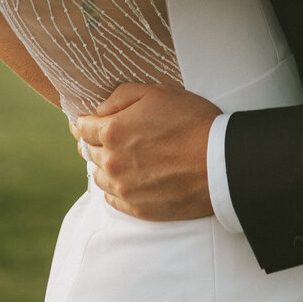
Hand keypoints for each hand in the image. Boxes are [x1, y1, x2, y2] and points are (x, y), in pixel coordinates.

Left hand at [75, 84, 220, 219]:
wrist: (220, 161)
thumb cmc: (191, 121)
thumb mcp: (156, 93)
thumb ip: (120, 96)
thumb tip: (100, 110)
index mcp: (113, 132)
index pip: (82, 128)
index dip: (85, 122)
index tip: (88, 121)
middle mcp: (112, 162)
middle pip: (89, 152)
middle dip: (94, 142)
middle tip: (103, 137)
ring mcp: (124, 188)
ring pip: (99, 177)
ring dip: (103, 166)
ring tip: (117, 158)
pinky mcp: (138, 208)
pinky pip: (113, 199)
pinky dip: (115, 188)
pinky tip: (126, 180)